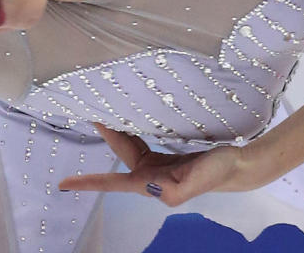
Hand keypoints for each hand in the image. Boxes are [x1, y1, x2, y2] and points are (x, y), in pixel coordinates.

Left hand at [58, 124, 260, 206]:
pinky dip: (131, 130)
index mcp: (152, 184)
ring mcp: (157, 167)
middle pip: (120, 152)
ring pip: (128, 145)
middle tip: (90, 112)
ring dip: (117, 130)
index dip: (89, 183)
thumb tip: (158, 192)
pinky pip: (140, 142)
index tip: (65, 183)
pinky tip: (128, 119)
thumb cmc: (218, 173)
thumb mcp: (196, 184)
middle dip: (106, 134)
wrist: (238, 165)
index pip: (113, 182)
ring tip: (104, 109)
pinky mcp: (165, 158)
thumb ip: (176, 191)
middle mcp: (150, 176)